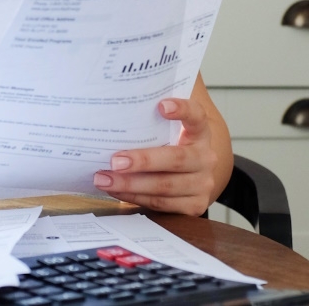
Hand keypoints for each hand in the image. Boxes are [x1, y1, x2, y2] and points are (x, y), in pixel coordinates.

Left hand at [93, 98, 220, 215]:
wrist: (191, 178)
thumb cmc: (170, 148)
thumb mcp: (167, 132)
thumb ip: (150, 119)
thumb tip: (114, 102)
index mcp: (200, 133)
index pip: (196, 116)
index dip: (182, 109)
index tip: (161, 105)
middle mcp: (205, 158)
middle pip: (175, 159)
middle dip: (142, 161)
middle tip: (114, 161)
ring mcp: (202, 184)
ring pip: (164, 186)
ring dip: (130, 184)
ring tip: (103, 179)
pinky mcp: (194, 206)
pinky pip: (160, 203)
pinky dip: (135, 197)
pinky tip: (116, 190)